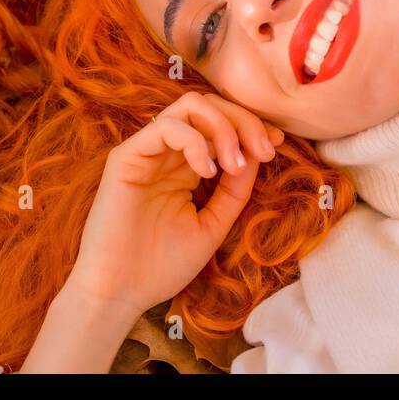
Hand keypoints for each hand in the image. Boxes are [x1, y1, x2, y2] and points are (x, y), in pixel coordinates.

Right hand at [64, 91, 283, 314]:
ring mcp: (147, 151)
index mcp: (186, 166)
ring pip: (190, 106)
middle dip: (244, 121)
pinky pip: (166, 126)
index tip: (277, 144)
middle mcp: (167, 152)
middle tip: (264, 150)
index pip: (221, 125)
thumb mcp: (213, 224)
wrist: (121, 294)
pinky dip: (195, 141)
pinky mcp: (126, 157)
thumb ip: (235, 190)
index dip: (252, 126)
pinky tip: (208, 171)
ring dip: (223, 127)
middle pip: (210, 106)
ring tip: (235, 164)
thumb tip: (257, 152)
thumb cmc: (163, 265)